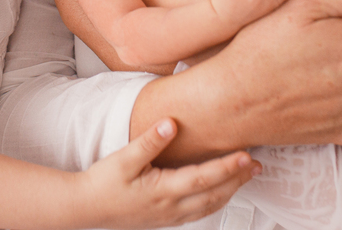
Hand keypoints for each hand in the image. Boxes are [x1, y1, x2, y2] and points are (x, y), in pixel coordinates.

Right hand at [77, 118, 256, 228]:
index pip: (204, 178)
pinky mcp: (165, 219)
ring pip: (209, 205)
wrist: (84, 208)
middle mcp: (171, 208)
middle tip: (258, 164)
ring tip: (246, 176)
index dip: (228, 167)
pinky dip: (215, 200)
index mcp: (163, 191)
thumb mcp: (123, 158)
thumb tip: (171, 123)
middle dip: (238, 179)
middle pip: (214, 194)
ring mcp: (169, 216)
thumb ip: (149, 141)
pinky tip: (220, 191)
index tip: (247, 154)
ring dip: (231, 191)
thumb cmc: (101, 183)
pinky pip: (199, 211)